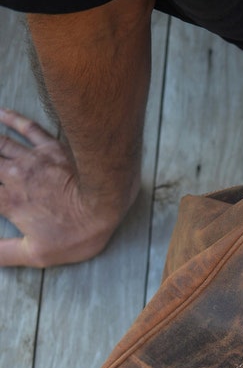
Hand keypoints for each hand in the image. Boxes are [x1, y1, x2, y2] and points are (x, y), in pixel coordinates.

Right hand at [0, 107, 134, 267]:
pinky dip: (10, 117)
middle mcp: (14, 175)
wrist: (107, 203)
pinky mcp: (52, 147)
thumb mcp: (38, 255)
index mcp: (9, 202)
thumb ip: (3, 253)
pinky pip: (27, 127)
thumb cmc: (76, 232)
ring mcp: (32, 158)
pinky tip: (0, 112)